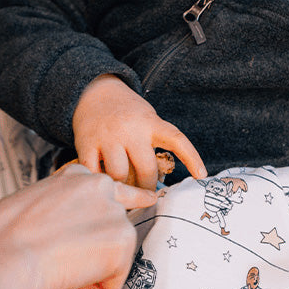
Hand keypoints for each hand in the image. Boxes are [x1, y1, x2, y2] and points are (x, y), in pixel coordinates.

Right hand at [0, 165, 155, 288]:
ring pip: (111, 258)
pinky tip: (64, 279)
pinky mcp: (122, 243)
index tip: (147, 199)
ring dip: (87, 271)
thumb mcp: (30, 203)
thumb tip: (60, 230)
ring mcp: (115, 214)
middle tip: (60, 259)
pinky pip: (110, 282)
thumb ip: (58, 209)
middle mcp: (102, 188)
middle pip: (112, 227)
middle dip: (93, 249)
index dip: (115, 206)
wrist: (0, 257)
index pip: (108, 188)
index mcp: (76, 176)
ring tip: (53, 266)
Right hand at [72, 74, 206, 189]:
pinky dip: (100, 184)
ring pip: (119, 176)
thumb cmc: (128, 114)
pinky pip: (94, 173)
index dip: (191, 158)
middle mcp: (130, 130)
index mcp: (150, 123)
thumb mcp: (147, 119)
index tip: (202, 176)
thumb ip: (153, 144)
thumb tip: (154, 186)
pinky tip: (103, 187)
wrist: (93, 91)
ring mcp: (107, 137)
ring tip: (125, 192)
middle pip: (146, 170)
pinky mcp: (86, 144)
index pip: (176, 139)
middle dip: (148, 188)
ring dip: (124, 189)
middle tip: (146, 196)